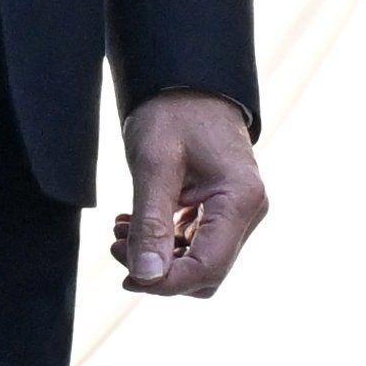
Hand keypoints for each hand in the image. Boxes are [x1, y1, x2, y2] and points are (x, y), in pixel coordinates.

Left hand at [115, 91, 268, 296]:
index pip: (208, 267)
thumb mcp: (153, 165)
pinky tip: (134, 224)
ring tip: (120, 232)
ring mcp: (239, 212)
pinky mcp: (224, 209)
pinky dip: (164, 243)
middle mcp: (248, 211)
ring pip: (200, 263)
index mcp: (240, 200)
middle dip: (161, 272)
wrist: (188, 83)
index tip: (125, 274)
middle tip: (117, 247)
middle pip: (207, 273)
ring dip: (159, 258)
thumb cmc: (173, 113)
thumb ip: (150, 223)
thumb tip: (145, 277)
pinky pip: (196, 244)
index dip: (165, 283)